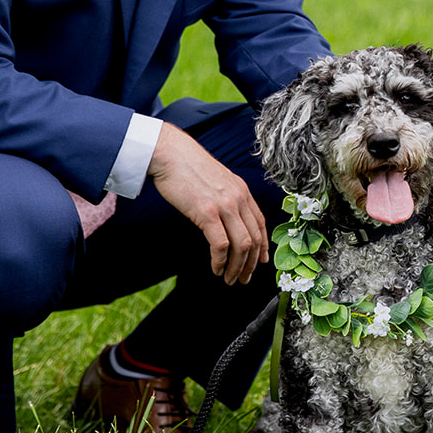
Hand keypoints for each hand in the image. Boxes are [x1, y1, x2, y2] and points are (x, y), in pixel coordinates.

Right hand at [147, 123, 268, 283]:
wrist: (170, 153)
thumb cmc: (189, 168)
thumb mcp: (218, 180)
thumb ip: (228, 197)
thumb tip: (229, 218)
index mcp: (242, 191)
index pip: (260, 224)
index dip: (262, 247)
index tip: (259, 262)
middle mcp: (238, 198)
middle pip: (254, 239)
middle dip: (250, 264)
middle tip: (243, 279)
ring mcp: (224, 205)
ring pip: (241, 245)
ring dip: (237, 267)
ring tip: (229, 279)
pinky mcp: (206, 212)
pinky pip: (221, 244)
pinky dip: (220, 261)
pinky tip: (216, 268)